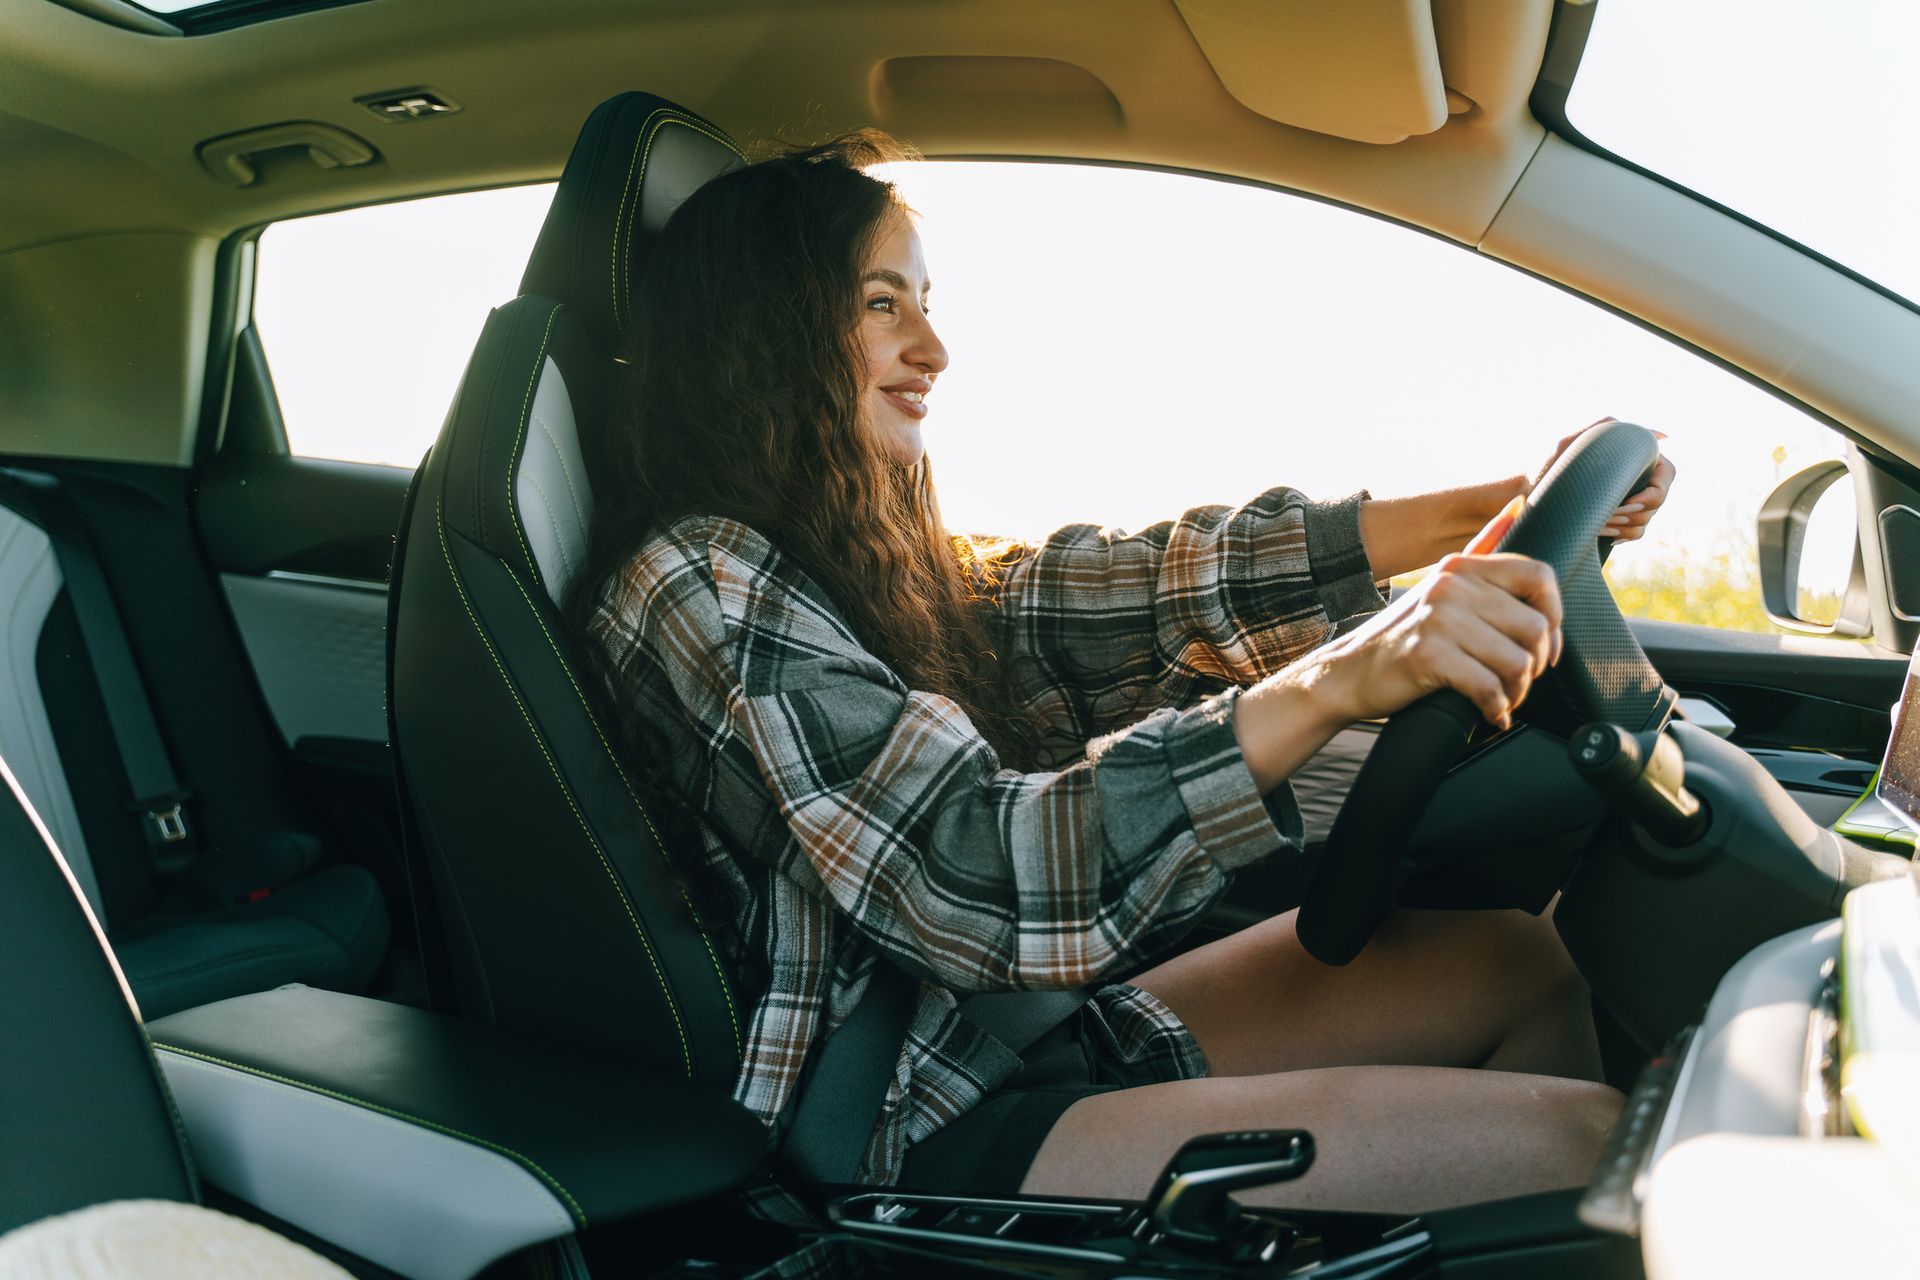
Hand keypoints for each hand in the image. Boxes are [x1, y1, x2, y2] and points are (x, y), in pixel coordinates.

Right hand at [1315, 546, 1562, 731]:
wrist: (1348, 671)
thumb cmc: (1400, 636)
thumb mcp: (1438, 585)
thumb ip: (1480, 547)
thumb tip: (1517, 503)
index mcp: (1461, 566)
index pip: (1539, 576)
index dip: (1555, 614)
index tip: (1546, 644)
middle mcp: (1451, 585)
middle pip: (1535, 626)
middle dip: (1536, 664)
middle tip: (1520, 681)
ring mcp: (1439, 618)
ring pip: (1517, 661)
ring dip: (1518, 691)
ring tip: (1504, 699)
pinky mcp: (1429, 654)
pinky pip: (1488, 687)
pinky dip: (1496, 707)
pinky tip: (1490, 714)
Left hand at [1533, 418, 1676, 542]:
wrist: (1527, 494)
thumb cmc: (1546, 465)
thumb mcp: (1569, 442)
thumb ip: (1605, 426)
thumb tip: (1659, 435)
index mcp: (1631, 457)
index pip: (1667, 473)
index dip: (1655, 491)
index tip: (1629, 501)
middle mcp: (1635, 477)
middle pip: (1658, 501)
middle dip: (1633, 513)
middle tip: (1606, 515)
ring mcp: (1628, 500)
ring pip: (1647, 520)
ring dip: (1624, 526)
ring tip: (1598, 522)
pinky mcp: (1617, 520)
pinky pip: (1637, 534)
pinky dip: (1622, 536)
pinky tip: (1603, 533)